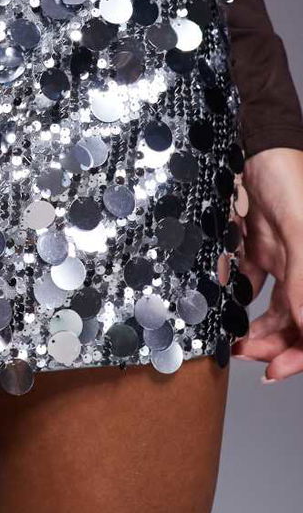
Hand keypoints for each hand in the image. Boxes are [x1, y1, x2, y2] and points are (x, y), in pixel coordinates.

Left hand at [231, 147, 302, 381]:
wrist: (255, 141)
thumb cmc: (289, 176)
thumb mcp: (300, 231)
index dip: (300, 354)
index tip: (274, 371)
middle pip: (296, 322)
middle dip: (272, 345)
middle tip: (241, 357)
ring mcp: (281, 257)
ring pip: (271, 307)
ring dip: (252, 328)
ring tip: (229, 341)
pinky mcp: (253, 244)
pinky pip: (245, 279)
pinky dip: (232, 294)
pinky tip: (217, 305)